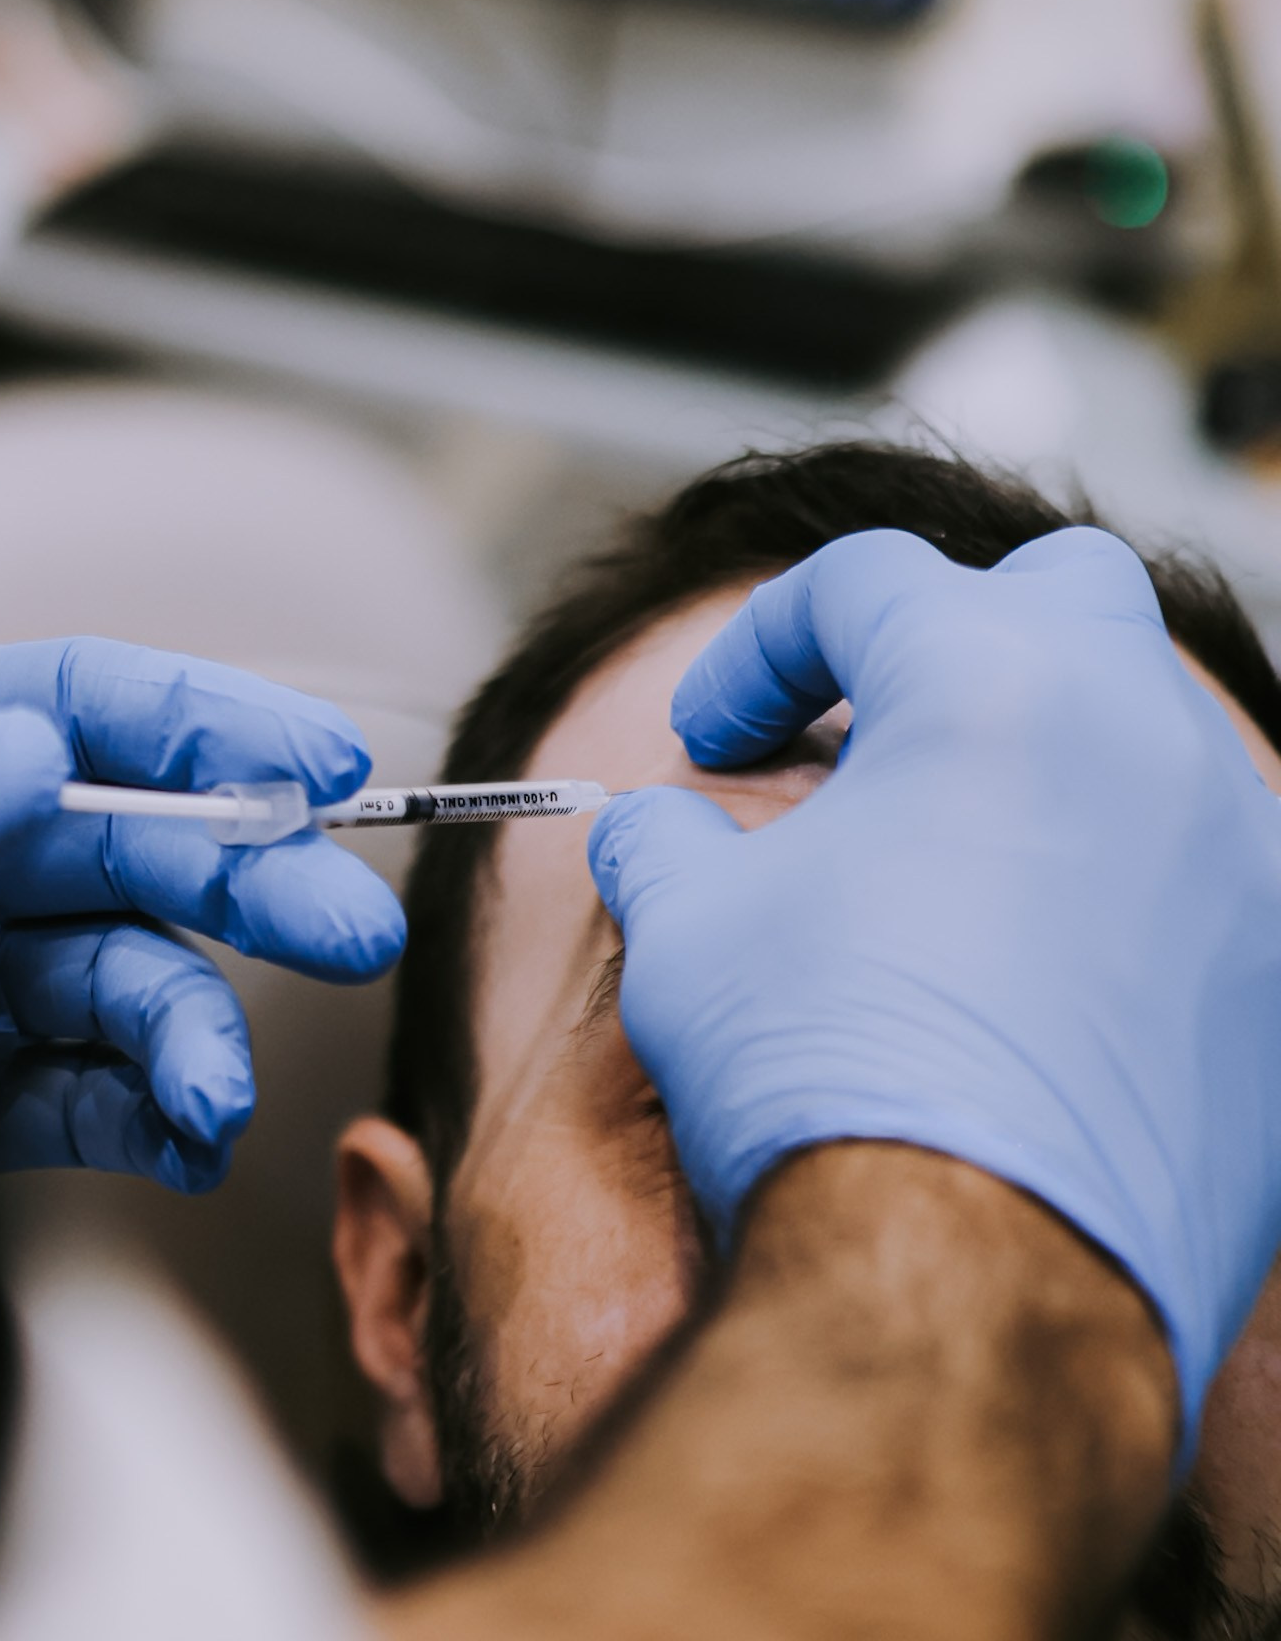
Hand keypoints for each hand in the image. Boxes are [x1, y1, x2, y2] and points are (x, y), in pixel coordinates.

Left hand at [0, 639, 404, 1190]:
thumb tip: (23, 761)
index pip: (97, 715)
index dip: (219, 728)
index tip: (326, 760)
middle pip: (145, 853)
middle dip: (254, 883)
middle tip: (353, 927)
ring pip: (129, 989)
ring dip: (192, 1036)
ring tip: (209, 1100)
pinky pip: (86, 1100)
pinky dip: (147, 1120)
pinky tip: (179, 1139)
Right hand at [586, 527, 1280, 1460]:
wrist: (974, 1287)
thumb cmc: (827, 1078)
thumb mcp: (688, 929)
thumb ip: (663, 841)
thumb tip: (652, 831)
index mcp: (989, 681)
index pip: (862, 581)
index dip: (758, 647)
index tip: (713, 736)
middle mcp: (1142, 737)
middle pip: (1054, 593)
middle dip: (945, 638)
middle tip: (860, 741)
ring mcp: (1239, 855)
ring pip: (1144, 732)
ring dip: (1035, 761)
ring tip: (940, 865)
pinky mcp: (1280, 975)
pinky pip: (1201, 870)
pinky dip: (1113, 879)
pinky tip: (1031, 972)